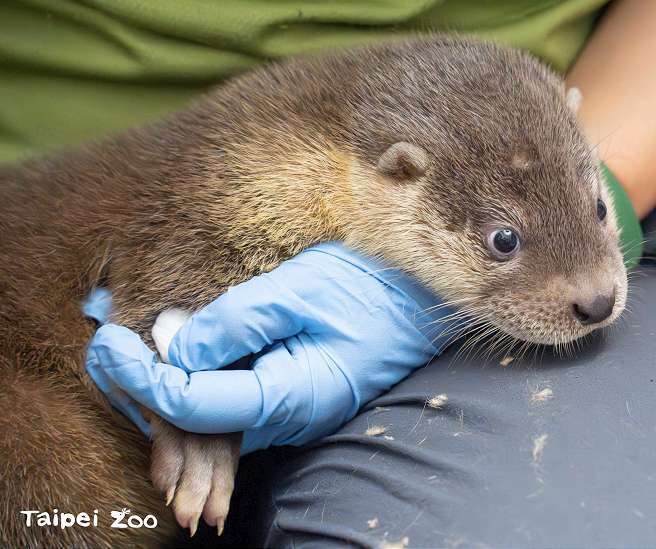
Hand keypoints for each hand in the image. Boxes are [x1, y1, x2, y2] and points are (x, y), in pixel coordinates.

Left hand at [85, 242, 454, 453]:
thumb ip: (235, 320)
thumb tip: (176, 346)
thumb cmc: (373, 288)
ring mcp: (288, 411)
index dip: (142, 376)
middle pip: (194, 423)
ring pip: (210, 420)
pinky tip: (169, 378)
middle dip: (140, 391)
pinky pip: (233, 405)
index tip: (110, 340)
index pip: (193, 403)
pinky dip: (196, 392)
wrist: (424, 299)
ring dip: (162, 396)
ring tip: (117, 368)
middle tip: (101, 352)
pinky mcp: (288, 394)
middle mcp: (286, 417)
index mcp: (290, 394)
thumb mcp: (302, 289)